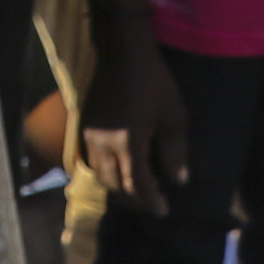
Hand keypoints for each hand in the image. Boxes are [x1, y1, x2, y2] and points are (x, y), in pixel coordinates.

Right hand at [82, 31, 182, 207]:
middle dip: (134, 199)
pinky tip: (122, 169)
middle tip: (152, 202)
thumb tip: (179, 182)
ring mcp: (90, 136)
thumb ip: (175, 152)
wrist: (122, 53)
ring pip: (101, 175)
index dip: (151, 201)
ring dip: (119, 188)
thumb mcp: (173, 117)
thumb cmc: (154, 82)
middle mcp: (103, 144)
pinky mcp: (85, 127)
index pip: (137, 184)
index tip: (163, 211)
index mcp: (127, 143)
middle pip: (116, 185)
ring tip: (139, 189)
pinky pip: (92, 161)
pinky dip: (107, 173)